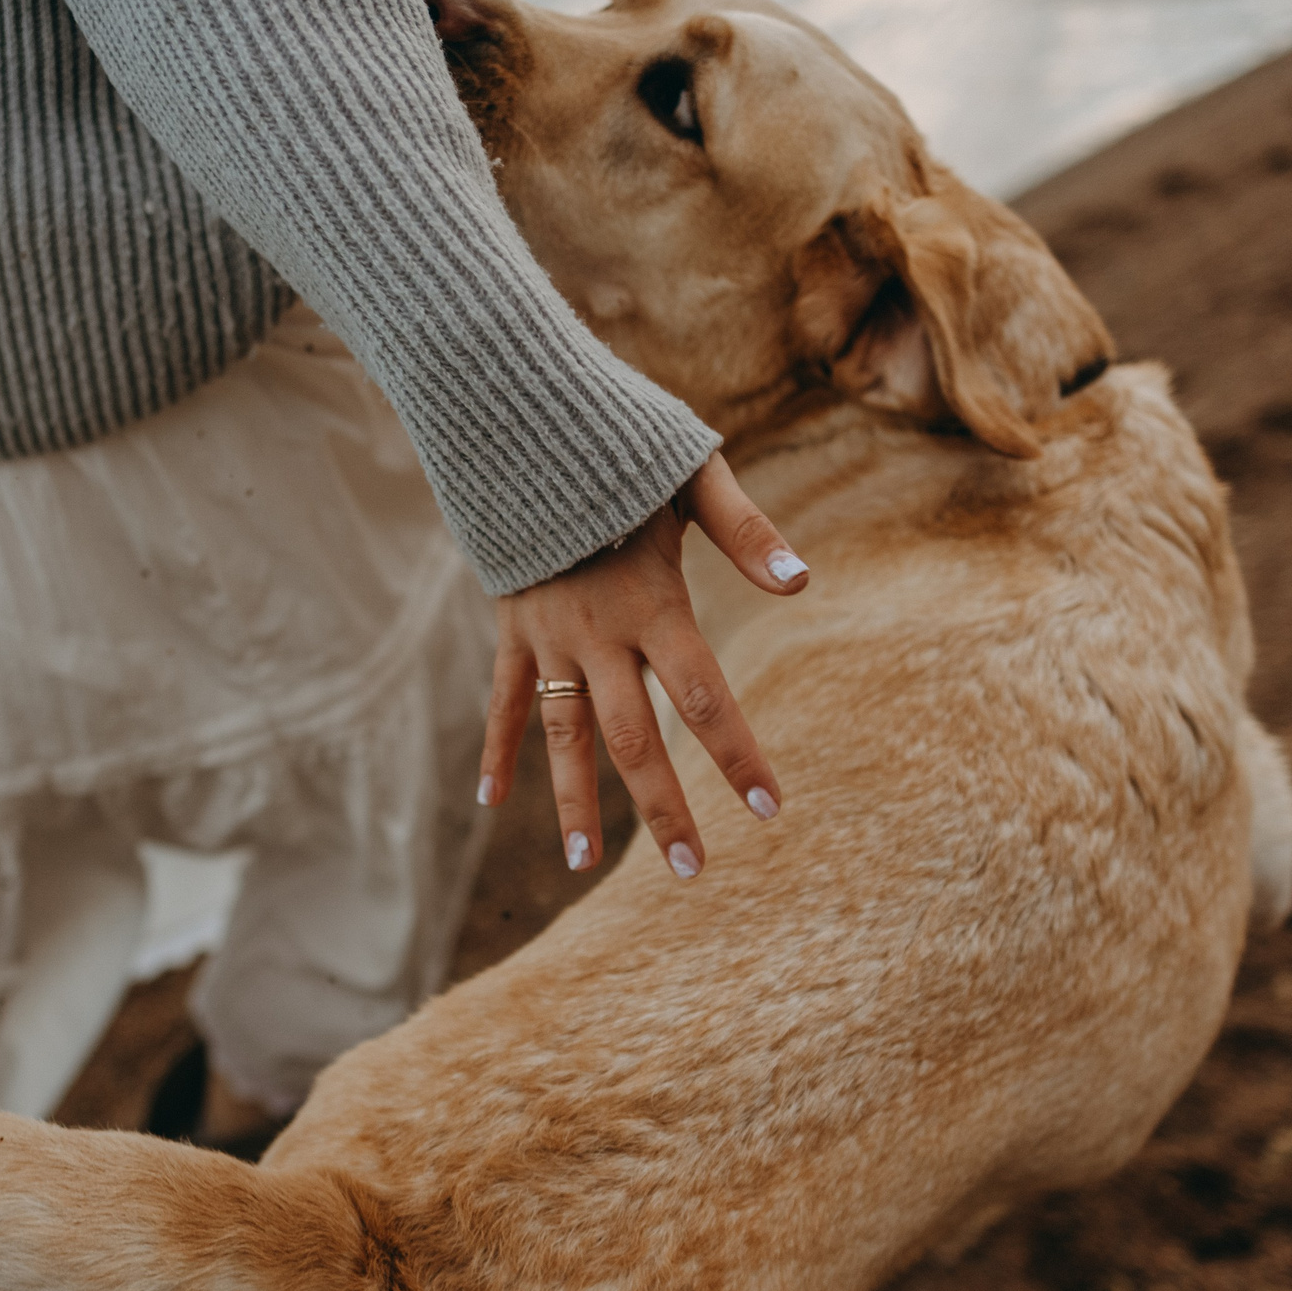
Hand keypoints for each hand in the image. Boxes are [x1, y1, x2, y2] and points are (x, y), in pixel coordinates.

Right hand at [477, 453, 808, 879]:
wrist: (517, 420)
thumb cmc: (620, 446)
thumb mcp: (691, 475)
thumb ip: (746, 531)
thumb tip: (801, 581)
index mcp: (651, 604)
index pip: (704, 697)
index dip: (737, 755)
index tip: (768, 808)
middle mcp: (596, 635)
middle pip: (633, 740)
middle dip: (662, 808)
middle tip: (691, 870)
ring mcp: (546, 638)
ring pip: (562, 736)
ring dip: (572, 802)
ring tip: (581, 865)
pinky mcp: (510, 629)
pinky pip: (500, 700)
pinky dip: (495, 750)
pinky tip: (490, 804)